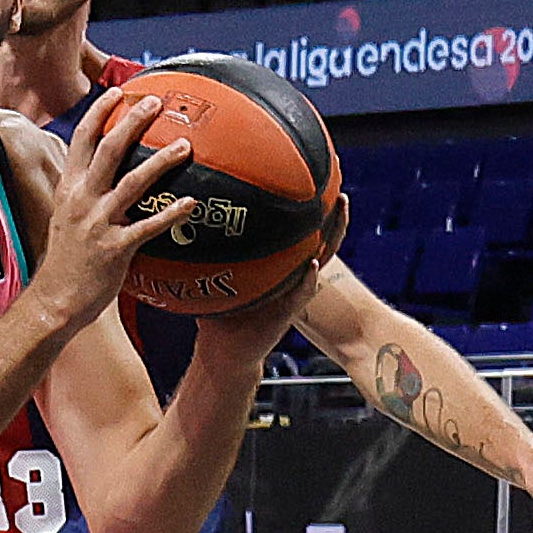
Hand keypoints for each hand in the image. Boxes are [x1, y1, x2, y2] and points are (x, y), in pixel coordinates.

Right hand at [24, 88, 194, 332]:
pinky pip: (149, 226)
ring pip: (133, 182)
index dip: (100, 112)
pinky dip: (171, 213)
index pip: (82, 140)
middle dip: (133, 122)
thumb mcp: (67, 217)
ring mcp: (98, 223)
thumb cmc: (67, 260)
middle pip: (109, 149)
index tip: (119, 92)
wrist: (55, 301)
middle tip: (157, 103)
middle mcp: (82, 199)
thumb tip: (107, 174)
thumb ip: (84, 192)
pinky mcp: (115, 248)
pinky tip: (192, 204)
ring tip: (185, 145)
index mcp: (69, 188)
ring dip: (161, 161)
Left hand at [193, 190, 343, 357]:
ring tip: (339, 216)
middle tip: (340, 193)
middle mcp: (292, 275)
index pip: (301, 233)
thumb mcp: (219, 273)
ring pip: (320, 261)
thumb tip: (192, 218)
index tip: (321, 183)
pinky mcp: (287, 312)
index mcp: (280, 265)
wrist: (224, 348)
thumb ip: (212, 250)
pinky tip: (311, 264)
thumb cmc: (221, 310)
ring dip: (332, 239)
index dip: (313, 211)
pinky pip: (302, 293)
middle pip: (321, 241)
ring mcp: (293, 293)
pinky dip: (308, 279)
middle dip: (334, 218)